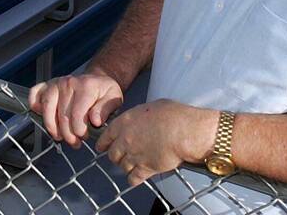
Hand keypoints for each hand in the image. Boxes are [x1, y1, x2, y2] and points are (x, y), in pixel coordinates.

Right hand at [28, 73, 123, 147]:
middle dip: (68, 134)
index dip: (79, 130)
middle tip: (74, 142)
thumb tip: (95, 121)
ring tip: (59, 136)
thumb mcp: (113, 98)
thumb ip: (105, 110)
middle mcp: (68, 82)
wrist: (97, 79)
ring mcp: (56, 83)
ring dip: (51, 126)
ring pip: (47, 107)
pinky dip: (34, 104)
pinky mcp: (47, 85)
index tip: (83, 137)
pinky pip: (35, 93)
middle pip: (62, 114)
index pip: (77, 113)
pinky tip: (41, 115)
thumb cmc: (104, 91)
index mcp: (86, 86)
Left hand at [95, 101, 218, 186]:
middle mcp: (125, 140)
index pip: (105, 136)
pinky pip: (133, 179)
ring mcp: (134, 156)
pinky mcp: (145, 169)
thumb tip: (141, 119)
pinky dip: (134, 179)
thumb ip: (139, 117)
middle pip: (112, 154)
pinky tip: (138, 177)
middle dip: (116, 156)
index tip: (102, 147)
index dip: (103, 143)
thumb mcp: (150, 107)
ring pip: (122, 167)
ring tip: (133, 165)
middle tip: (122, 156)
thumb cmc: (172, 115)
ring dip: (127, 167)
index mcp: (124, 122)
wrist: (184, 132)